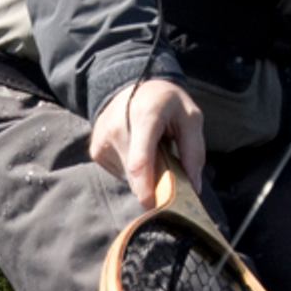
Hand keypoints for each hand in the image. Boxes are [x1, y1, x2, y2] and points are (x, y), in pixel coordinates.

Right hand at [87, 77, 204, 211]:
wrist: (131, 83)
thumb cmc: (166, 102)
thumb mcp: (190, 116)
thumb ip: (193, 150)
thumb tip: (194, 188)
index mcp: (145, 116)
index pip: (140, 161)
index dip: (147, 188)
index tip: (156, 207)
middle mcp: (118, 128)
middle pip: (136, 175)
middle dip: (155, 185)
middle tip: (171, 177)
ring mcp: (103, 140)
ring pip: (128, 177)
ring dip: (144, 176)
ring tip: (153, 153)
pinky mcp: (96, 150)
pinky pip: (119, 172)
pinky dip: (133, 171)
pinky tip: (138, 151)